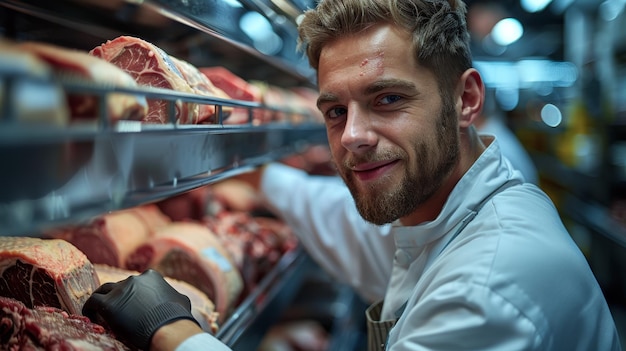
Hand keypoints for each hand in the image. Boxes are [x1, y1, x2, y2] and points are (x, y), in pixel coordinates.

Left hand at [82, 269, 199, 350]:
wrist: (168, 328)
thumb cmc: (178, 317)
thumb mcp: (180, 299)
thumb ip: (172, 295)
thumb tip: (176, 299)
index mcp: (150, 276)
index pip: (136, 283)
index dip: (132, 294)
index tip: (131, 305)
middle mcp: (134, 279)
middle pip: (119, 286)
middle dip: (117, 297)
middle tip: (117, 310)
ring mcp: (121, 290)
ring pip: (104, 291)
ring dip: (102, 300)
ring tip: (100, 314)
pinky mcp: (109, 304)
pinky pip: (92, 302)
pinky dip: (89, 308)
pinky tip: (92, 317)